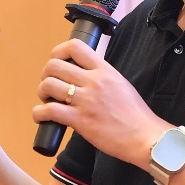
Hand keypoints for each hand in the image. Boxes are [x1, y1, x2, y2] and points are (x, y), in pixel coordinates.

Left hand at [32, 39, 169, 168]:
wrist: (144, 138)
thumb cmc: (135, 115)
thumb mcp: (120, 84)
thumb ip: (102, 76)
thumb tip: (82, 75)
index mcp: (105, 70)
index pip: (75, 46)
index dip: (58, 52)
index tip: (56, 61)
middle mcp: (94, 82)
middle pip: (54, 65)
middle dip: (46, 75)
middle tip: (50, 86)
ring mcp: (86, 101)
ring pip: (48, 85)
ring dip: (42, 93)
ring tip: (48, 100)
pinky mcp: (80, 120)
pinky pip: (49, 110)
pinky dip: (39, 113)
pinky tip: (42, 116)